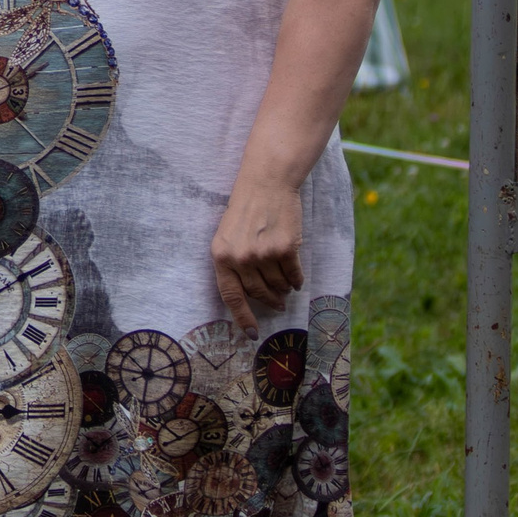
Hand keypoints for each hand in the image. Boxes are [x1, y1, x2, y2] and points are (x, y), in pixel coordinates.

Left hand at [209, 172, 304, 334]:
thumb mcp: (228, 236)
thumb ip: (233, 264)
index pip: (231, 296)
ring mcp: (263, 254)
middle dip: (269, 300)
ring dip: (283, 290)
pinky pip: (293, 275)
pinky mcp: (285, 249)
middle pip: (258, 292)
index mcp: (221, 255)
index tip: (251, 334)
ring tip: (286, 287)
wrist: (266, 183)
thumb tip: (250, 297)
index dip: (242, 317)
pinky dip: (296, 280)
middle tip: (278, 303)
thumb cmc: (246, 210)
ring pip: (277, 285)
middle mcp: (240, 258)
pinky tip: (296, 279)